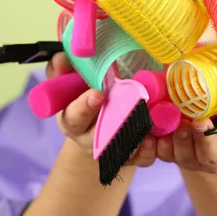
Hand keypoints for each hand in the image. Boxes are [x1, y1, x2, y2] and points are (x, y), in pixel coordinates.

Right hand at [45, 53, 157, 168]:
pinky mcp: (131, 155)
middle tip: (131, 106)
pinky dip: (150, 148)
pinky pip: (142, 157)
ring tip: (147, 119)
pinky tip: (156, 134)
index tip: (98, 94)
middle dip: (116, 123)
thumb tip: (61, 57)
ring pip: (123, 149)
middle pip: (101, 138)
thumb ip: (63, 68)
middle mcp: (90, 139)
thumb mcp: (69, 79)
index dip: (85, 107)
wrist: (100, 116)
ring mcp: (111, 149)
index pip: (74, 117)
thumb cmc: (83, 92)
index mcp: (72, 120)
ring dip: (136, 136)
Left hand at [154, 112, 216, 173]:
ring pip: (186, 156)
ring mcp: (194, 158)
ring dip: (182, 141)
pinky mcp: (174, 154)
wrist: (210, 138)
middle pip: (213, 156)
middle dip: (207, 141)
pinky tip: (156, 130)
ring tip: (181, 125)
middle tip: (203, 122)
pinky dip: (159, 143)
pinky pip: (163, 153)